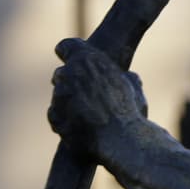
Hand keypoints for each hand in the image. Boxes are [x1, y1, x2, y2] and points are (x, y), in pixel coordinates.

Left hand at [48, 38, 148, 154]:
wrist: (123, 141)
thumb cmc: (132, 112)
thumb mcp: (134, 88)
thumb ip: (125, 78)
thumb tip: (130, 77)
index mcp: (86, 60)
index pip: (67, 47)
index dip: (71, 53)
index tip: (75, 59)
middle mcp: (67, 74)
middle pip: (61, 73)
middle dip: (72, 82)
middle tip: (89, 96)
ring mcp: (58, 97)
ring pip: (60, 97)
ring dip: (70, 104)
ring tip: (91, 119)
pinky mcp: (55, 118)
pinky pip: (57, 116)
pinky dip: (66, 121)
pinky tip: (84, 130)